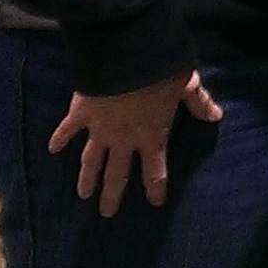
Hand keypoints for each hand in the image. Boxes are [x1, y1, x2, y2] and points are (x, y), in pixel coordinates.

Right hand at [48, 69, 221, 216]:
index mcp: (152, 135)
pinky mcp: (81, 113)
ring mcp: (100, 129)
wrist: (126, 54)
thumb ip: (199, 102)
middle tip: (106, 213)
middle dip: (112, 195)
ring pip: (91, 160)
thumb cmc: (160, 70)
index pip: (155, 170)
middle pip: (118, 174)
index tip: (155, 202)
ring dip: (86, 178)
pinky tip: (51, 148)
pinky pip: (68, 129)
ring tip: (83, 194)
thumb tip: (216, 116)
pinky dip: (60, 138)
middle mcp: (124, 139)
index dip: (156, 187)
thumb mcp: (186, 84)